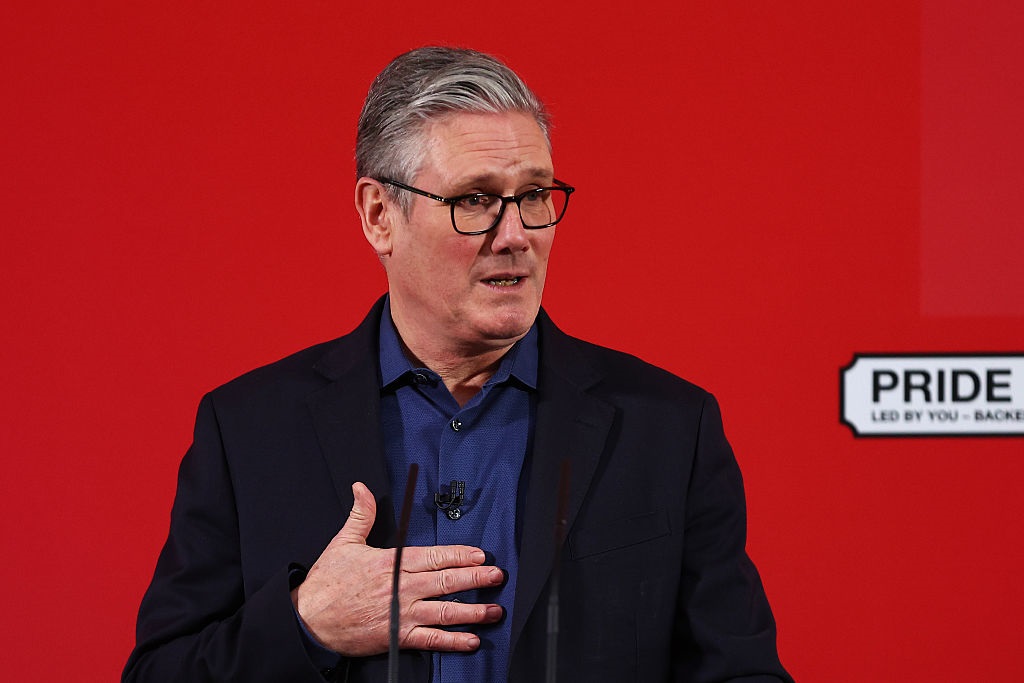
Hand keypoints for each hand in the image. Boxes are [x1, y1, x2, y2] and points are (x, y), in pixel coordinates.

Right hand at [292, 482, 504, 655]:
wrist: (309, 620)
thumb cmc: (327, 584)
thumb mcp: (343, 542)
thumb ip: (361, 514)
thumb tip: (362, 488)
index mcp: (391, 563)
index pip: (433, 556)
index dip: (459, 555)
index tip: (480, 555)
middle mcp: (401, 588)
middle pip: (445, 581)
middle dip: (475, 578)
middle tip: (497, 576)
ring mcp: (401, 614)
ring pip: (444, 611)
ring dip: (472, 611)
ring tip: (494, 610)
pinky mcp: (397, 637)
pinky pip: (430, 640)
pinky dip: (452, 640)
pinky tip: (470, 640)